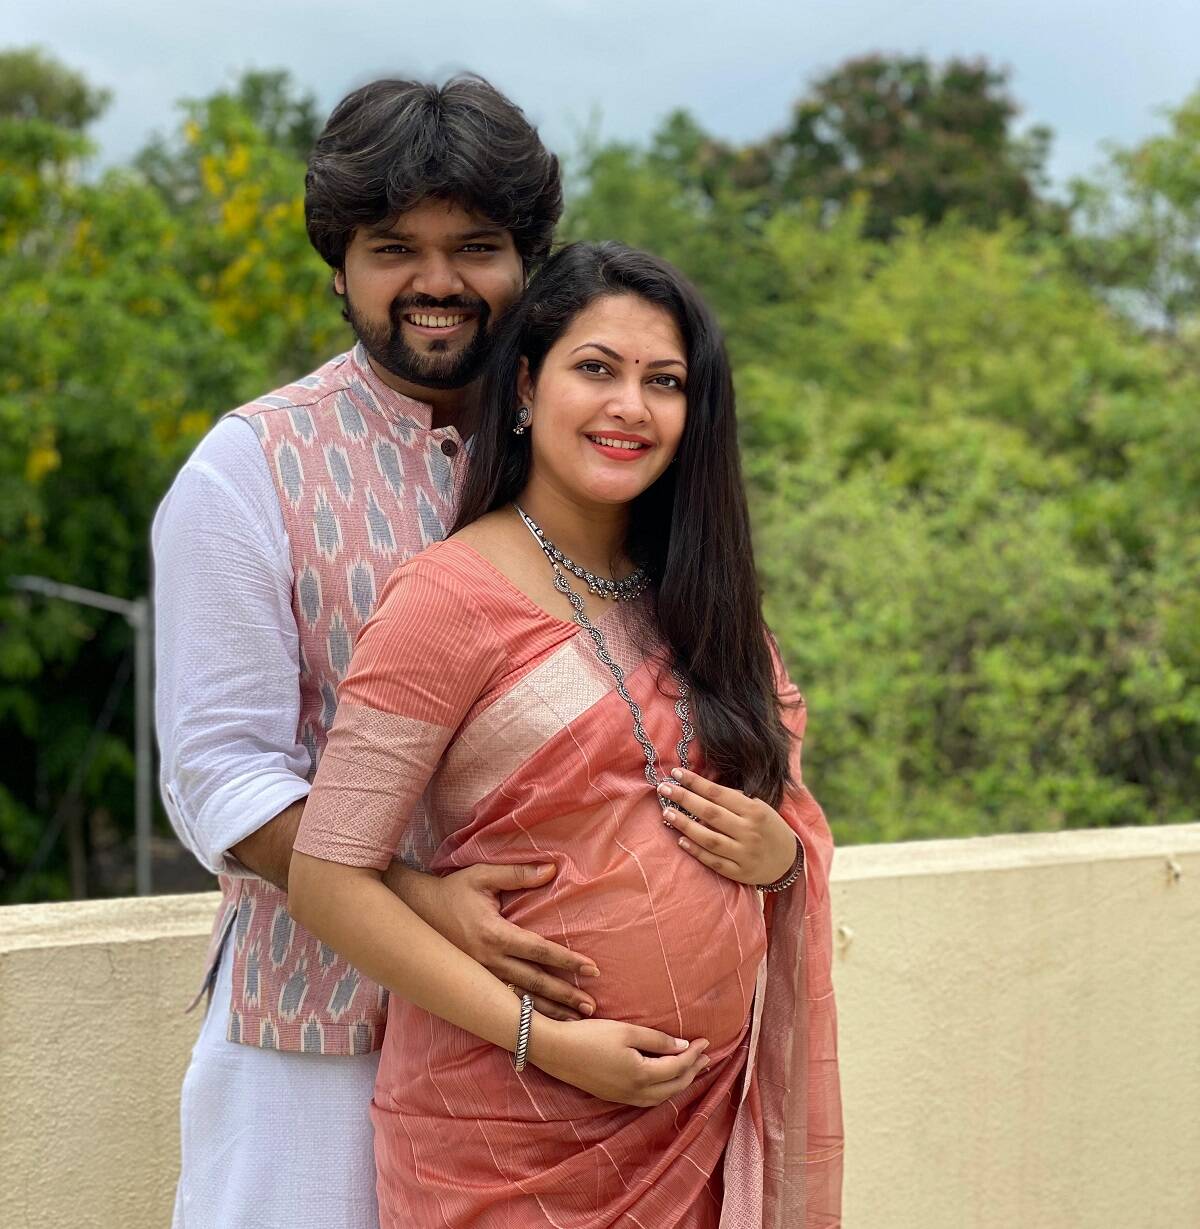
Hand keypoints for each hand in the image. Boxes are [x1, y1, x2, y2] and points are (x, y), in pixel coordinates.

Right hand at [389, 861, 599, 1020]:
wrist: (416, 910)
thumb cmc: (453, 890)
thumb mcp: (483, 876)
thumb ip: (518, 874)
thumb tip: (550, 869)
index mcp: (494, 934)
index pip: (540, 950)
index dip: (567, 961)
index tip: (592, 969)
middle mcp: (489, 960)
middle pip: (535, 982)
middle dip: (565, 996)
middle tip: (592, 1007)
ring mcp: (481, 975)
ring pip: (521, 999)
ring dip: (549, 1011)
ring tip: (576, 1022)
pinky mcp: (475, 982)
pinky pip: (505, 1002)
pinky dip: (526, 1014)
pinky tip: (542, 1023)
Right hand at [530, 1016, 710, 1106]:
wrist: (556, 1051)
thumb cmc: (591, 1036)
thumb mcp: (626, 1031)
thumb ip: (657, 1040)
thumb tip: (684, 1047)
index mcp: (641, 1075)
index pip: (677, 1067)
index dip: (694, 1054)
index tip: (706, 1041)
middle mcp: (635, 1092)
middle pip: (674, 1086)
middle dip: (692, 1071)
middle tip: (707, 1057)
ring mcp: (623, 1097)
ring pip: (662, 1097)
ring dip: (680, 1083)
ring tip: (692, 1069)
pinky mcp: (614, 1096)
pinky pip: (649, 1099)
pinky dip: (664, 1090)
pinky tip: (664, 1080)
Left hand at [656, 768, 797, 886]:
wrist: (788, 860)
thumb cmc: (768, 827)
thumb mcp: (759, 807)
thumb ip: (733, 799)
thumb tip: (700, 787)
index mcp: (754, 811)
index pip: (719, 794)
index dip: (696, 782)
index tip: (676, 773)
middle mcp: (749, 831)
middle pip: (711, 813)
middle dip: (684, 799)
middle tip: (664, 789)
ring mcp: (744, 854)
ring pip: (709, 839)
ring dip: (685, 825)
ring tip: (667, 813)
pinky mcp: (739, 872)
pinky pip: (713, 861)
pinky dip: (695, 851)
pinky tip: (680, 840)